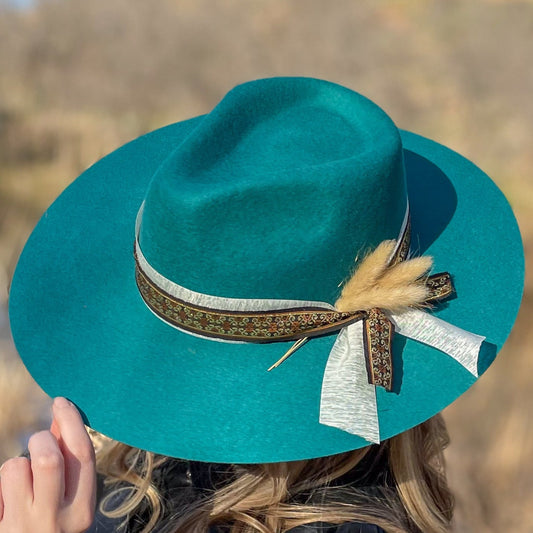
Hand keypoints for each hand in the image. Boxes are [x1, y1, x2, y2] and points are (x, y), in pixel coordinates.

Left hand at [0, 397, 95, 532]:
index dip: (72, 421)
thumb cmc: (52, 527)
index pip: (82, 455)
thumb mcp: (69, 502)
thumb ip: (69, 461)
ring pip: (15, 467)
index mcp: (81, 512)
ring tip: (18, 482)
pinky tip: (6, 501)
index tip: (61, 402)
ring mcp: (21, 529)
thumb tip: (63, 418)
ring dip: (16, 464)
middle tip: (38, 442)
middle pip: (48, 458)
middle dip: (40, 440)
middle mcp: (54, 523)